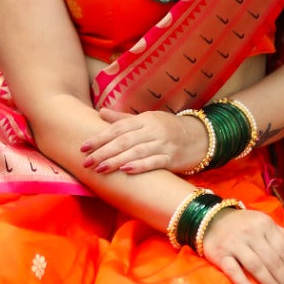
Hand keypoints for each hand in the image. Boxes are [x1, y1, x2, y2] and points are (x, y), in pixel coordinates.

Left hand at [80, 108, 208, 174]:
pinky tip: (126, 170)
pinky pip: (154, 162)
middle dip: (104, 152)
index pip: (118, 128)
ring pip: (136, 152)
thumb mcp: (146, 120)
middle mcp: (152, 130)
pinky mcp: (172, 159)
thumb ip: (122, 119)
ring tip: (100, 169)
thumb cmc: (167, 129)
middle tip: (86, 162)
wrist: (200, 137)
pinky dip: (140, 166)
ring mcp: (163, 144)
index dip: (100, 137)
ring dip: (117, 160)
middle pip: (124, 141)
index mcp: (144, 120)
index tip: (83, 147)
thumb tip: (100, 112)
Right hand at [199, 207, 283, 283]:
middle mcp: (252, 233)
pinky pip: (233, 271)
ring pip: (257, 267)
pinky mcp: (220, 254)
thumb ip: (283, 236)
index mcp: (265, 225)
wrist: (210, 220)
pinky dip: (244, 283)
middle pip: (273, 261)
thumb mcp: (264, 224)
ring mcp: (235, 243)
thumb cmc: (243, 225)